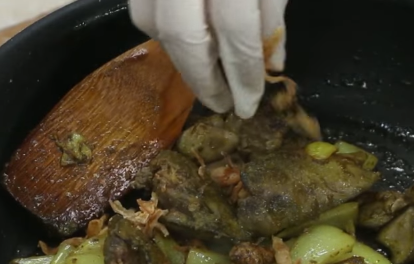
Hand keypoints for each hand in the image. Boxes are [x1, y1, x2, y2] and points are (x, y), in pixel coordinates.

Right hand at [129, 0, 288, 118]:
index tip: (250, 104)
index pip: (234, 31)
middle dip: (204, 78)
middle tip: (223, 103)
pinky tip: (189, 42)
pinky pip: (142, 9)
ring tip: (209, 75)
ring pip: (151, 23)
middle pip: (182, 35)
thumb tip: (270, 65)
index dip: (243, 73)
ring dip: (182, 57)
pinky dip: (163, 30)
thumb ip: (271, 17)